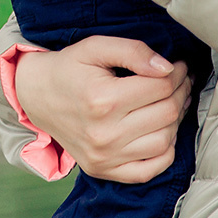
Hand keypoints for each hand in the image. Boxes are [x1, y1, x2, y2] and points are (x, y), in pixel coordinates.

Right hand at [12, 38, 192, 183]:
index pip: (160, 88)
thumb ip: (132, 51)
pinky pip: (150, 169)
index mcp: (102, 99)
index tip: (180, 65)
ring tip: (173, 102)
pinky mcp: (104, 170)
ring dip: (176, 120)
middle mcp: (104, 133)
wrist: (36, 96)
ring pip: (164, 141)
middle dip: (181, 92)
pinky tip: (162, 131)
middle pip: (166, 114)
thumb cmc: (69, 68)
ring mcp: (105, 157)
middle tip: (181, 80)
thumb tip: (167, 68)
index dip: (177, 74)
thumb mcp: (95, 47)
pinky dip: (165, 151)